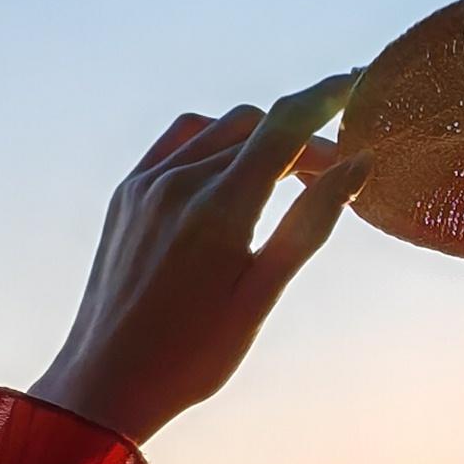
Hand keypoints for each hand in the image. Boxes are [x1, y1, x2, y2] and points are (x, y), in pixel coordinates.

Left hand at [30, 75, 366, 447]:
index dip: (327, 98)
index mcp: (219, 209)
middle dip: (301, 140)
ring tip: (286, 178)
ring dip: (260, 140)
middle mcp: (179, 183)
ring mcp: (147, 184)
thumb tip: (356, 166)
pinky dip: (216, 143)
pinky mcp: (127, 193)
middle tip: (332, 176)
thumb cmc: (191, 355)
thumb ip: (310, 225)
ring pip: (219, 131)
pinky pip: (180, 143)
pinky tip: (233, 171)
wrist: (105, 382)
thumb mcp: (261, 295)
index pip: (284, 127)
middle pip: (257, 128)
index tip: (358, 82)